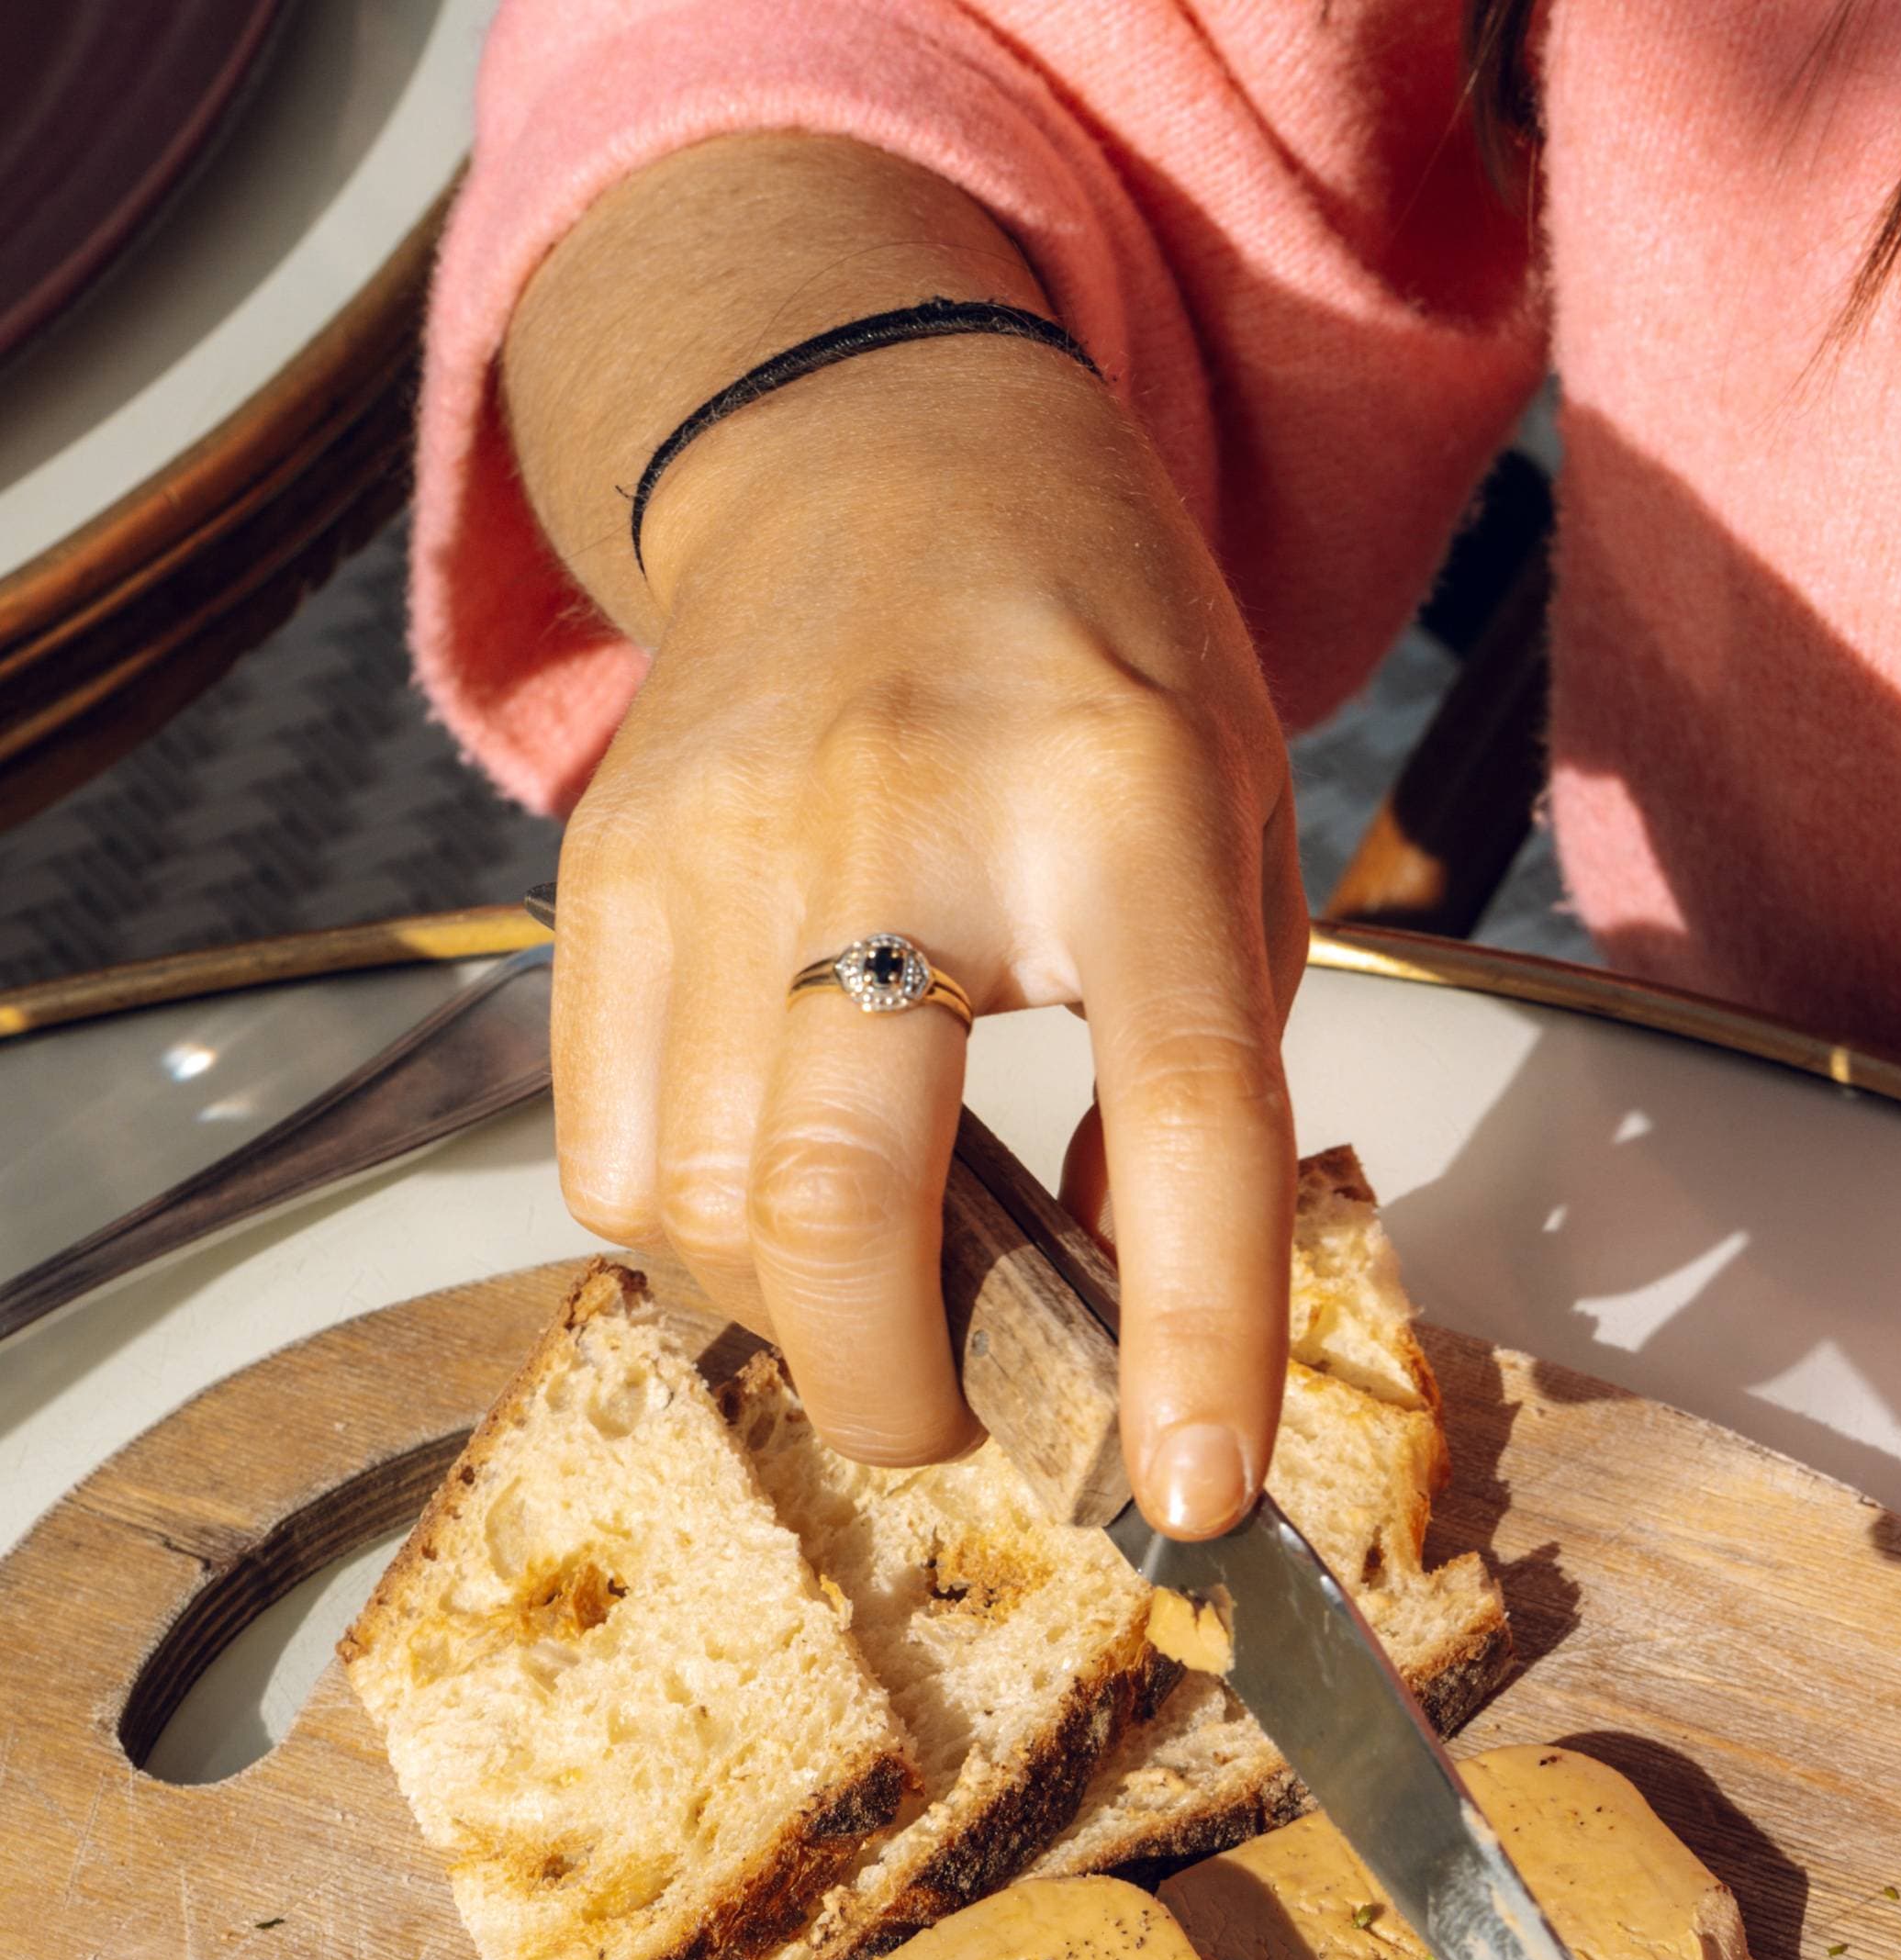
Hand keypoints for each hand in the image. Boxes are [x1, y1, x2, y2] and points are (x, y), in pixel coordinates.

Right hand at [505, 142, 1308, 1526]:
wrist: (874, 448)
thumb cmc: (1088, 661)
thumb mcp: (1228, 834)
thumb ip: (1208, 1069)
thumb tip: (1138, 1314)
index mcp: (1117, 803)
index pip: (1180, 1107)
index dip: (1193, 1336)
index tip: (1199, 1498)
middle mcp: (897, 820)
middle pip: (840, 1206)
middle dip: (901, 1390)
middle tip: (965, 1417)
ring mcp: (718, 846)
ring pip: (701, 1216)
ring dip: (801, 1318)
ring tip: (881, 1280)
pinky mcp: (600, 876)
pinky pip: (609, 1162)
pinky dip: (695, 1242)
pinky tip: (777, 1193)